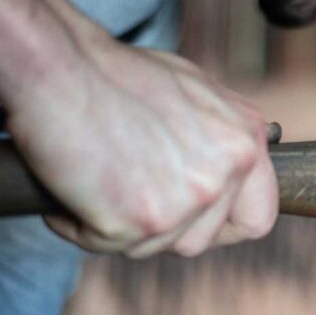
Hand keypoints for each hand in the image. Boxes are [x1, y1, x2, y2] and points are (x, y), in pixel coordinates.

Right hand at [4, 36, 278, 257]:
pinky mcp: (143, 221)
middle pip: (199, 241)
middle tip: (124, 186)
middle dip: (160, 227)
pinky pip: (106, 245)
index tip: (194, 222)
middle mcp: (226, 173)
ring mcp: (188, 200)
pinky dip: (78, 222)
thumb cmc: (113, 73)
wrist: (57, 66)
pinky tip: (71, 180)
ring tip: (96, 172)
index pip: (258, 217)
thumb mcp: (193, 92)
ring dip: (119, 224)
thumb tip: (232, 170)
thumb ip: (222, 137)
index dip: (224, 227)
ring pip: (153, 248)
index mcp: (245, 141)